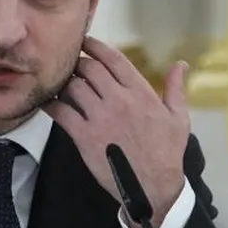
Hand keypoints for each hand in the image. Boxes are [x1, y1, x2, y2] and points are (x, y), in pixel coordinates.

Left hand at [43, 36, 190, 227]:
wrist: (153, 185)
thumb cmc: (167, 151)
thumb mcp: (178, 117)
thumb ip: (176, 88)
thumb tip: (181, 64)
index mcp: (140, 92)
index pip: (113, 58)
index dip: (96, 45)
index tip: (85, 41)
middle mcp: (118, 99)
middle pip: (89, 68)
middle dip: (78, 62)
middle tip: (71, 63)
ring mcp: (99, 117)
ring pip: (73, 86)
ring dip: (64, 81)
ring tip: (60, 80)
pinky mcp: (84, 135)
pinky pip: (61, 112)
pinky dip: (51, 104)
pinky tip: (47, 101)